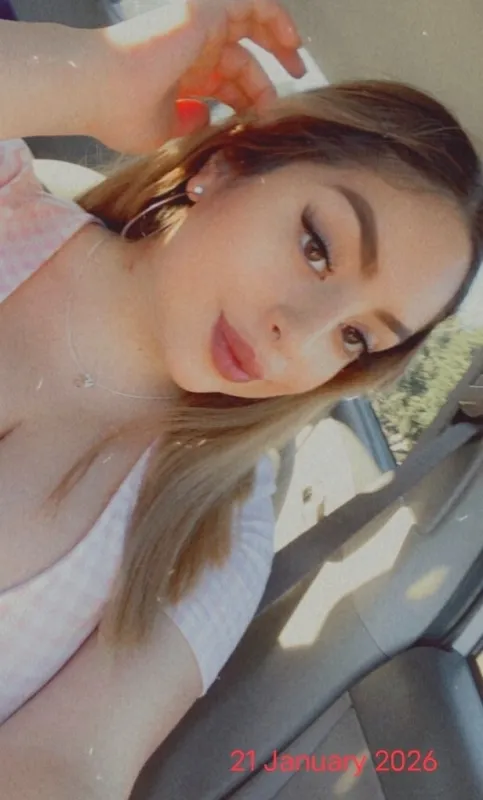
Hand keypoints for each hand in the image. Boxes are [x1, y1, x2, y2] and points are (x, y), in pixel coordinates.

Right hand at [95, 0, 306, 153]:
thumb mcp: (162, 129)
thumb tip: (205, 117)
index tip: (260, 120)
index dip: (247, 98)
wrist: (97, 88)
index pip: (225, 80)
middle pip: (240, 55)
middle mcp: (191, 46)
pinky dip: (274, 16)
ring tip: (299, 62)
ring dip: (278, 40)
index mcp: (182, 72)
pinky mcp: (202, 12)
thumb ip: (187, 122)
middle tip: (290, 88)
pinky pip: (250, 4)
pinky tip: (291, 39)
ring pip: (249, 23)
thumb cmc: (120, 113)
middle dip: (266, 74)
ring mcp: (196, 25)